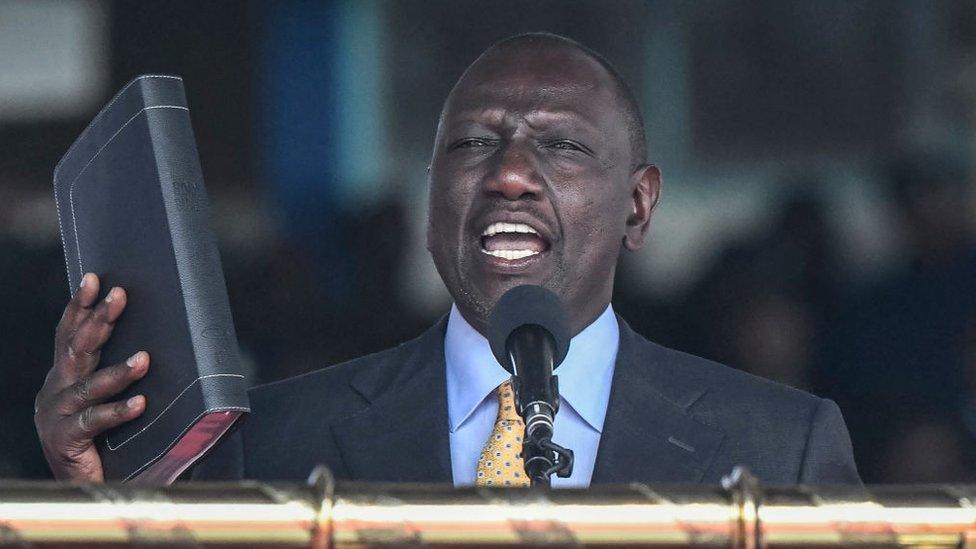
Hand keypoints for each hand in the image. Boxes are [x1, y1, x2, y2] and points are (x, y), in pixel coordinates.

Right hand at [34, 273, 148, 480]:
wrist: (83, 487)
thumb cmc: (103, 438)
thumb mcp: (108, 398)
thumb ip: (122, 374)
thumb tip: (157, 343)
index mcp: (64, 376)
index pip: (70, 333)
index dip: (81, 305)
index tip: (94, 278)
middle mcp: (55, 390)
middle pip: (76, 348)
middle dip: (98, 320)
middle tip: (120, 296)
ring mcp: (56, 415)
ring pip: (87, 385)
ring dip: (118, 371)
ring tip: (145, 359)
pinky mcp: (64, 440)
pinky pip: (93, 422)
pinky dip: (118, 412)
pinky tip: (140, 404)